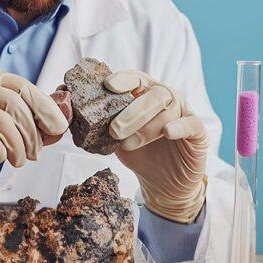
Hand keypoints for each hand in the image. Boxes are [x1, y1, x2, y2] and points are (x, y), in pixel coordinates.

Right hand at [0, 63, 68, 198]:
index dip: (44, 107)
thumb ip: (14, 119)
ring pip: (4, 121)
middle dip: (32, 133)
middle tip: (35, 155)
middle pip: (15, 104)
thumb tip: (54, 128)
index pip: (21, 85)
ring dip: (18, 147)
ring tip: (18, 162)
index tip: (59, 127)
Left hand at [105, 70, 207, 222]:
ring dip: (145, 126)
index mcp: (144, 94)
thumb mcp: (113, 137)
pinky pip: (191, 124)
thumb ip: (96, 121)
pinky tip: (167, 133)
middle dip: (131, 111)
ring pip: (168, 110)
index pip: (135, 78)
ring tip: (127, 143)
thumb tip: (64, 103)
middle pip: (152, 93)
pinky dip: (179, 126)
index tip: (108, 86)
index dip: (123, 79)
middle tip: (114, 129)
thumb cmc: (137, 153)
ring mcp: (183, 114)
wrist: (163, 184)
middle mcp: (165, 99)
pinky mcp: (198, 133)